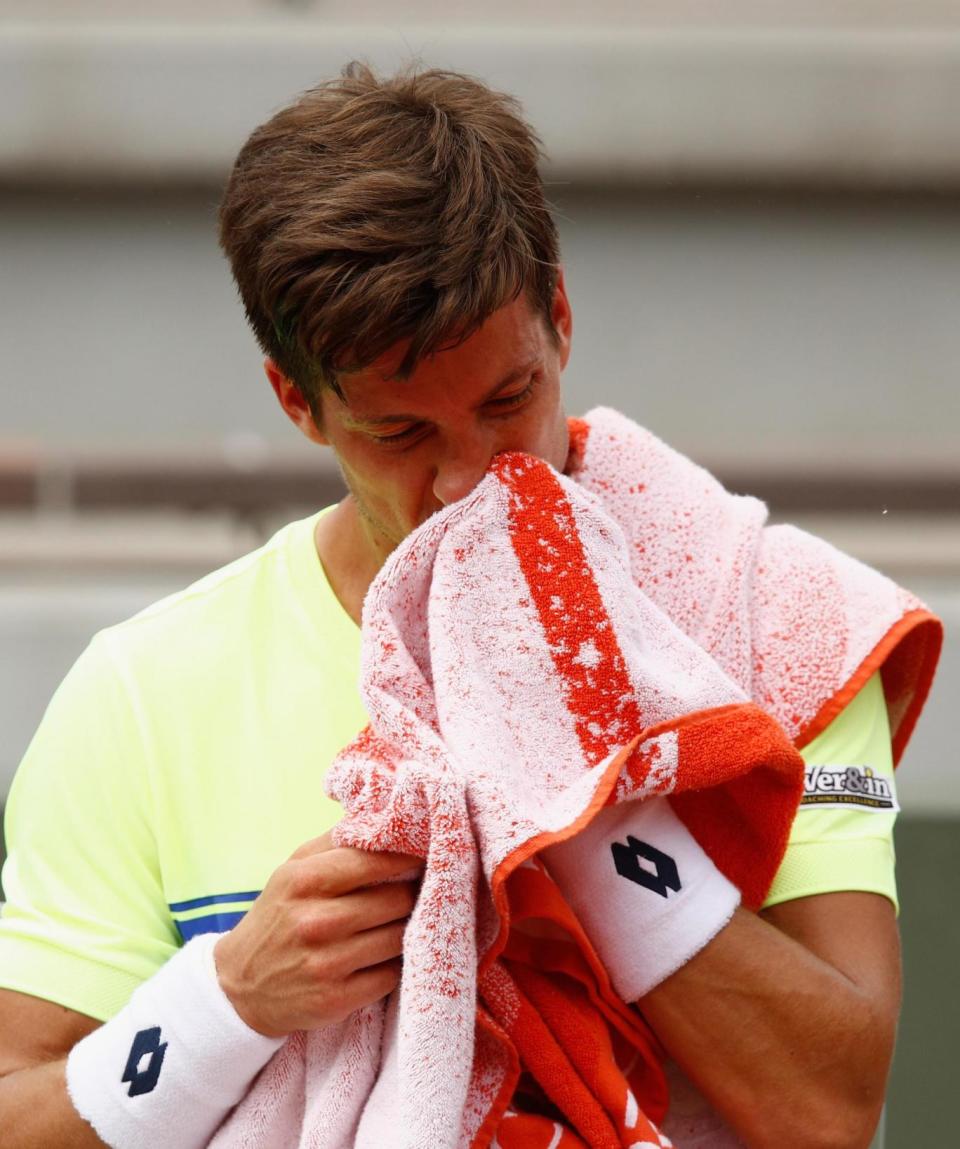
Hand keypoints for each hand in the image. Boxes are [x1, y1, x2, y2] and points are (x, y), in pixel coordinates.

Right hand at [214, 831, 422, 1037]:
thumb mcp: (292, 870)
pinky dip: (395, 964)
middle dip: (412, 893)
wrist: (239, 986)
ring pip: (399, 937)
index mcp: (303, 881)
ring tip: (404, 921)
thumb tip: (380, 819)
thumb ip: (334, 842)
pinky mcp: (336, 1000)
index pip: (374, 860)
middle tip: (419, 890)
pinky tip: (386, 955)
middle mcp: (315, 921)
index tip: (422, 854)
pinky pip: (391, 975)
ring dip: (407, 928)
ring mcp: (326, 963)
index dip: (406, 856)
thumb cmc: (277, 916)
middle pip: (396, 899)